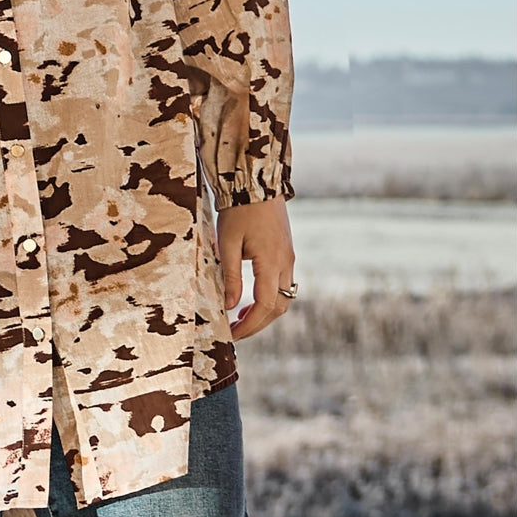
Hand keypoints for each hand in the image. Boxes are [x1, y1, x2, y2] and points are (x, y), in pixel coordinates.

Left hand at [216, 196, 296, 340]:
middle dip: (258, 323)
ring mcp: (288, 256)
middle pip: (279, 306)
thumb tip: (230, 306)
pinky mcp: (286, 250)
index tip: (232, 334)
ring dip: (265, 311)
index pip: (265, 305)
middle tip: (236, 331)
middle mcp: (285, 262)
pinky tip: (251, 297)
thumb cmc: (238, 210)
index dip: (249, 325)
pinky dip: (269, 296)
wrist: (256, 181)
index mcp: (272, 261)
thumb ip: (231, 276)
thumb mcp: (227, 243)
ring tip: (241, 317)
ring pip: (284, 296)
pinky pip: (283, 283)